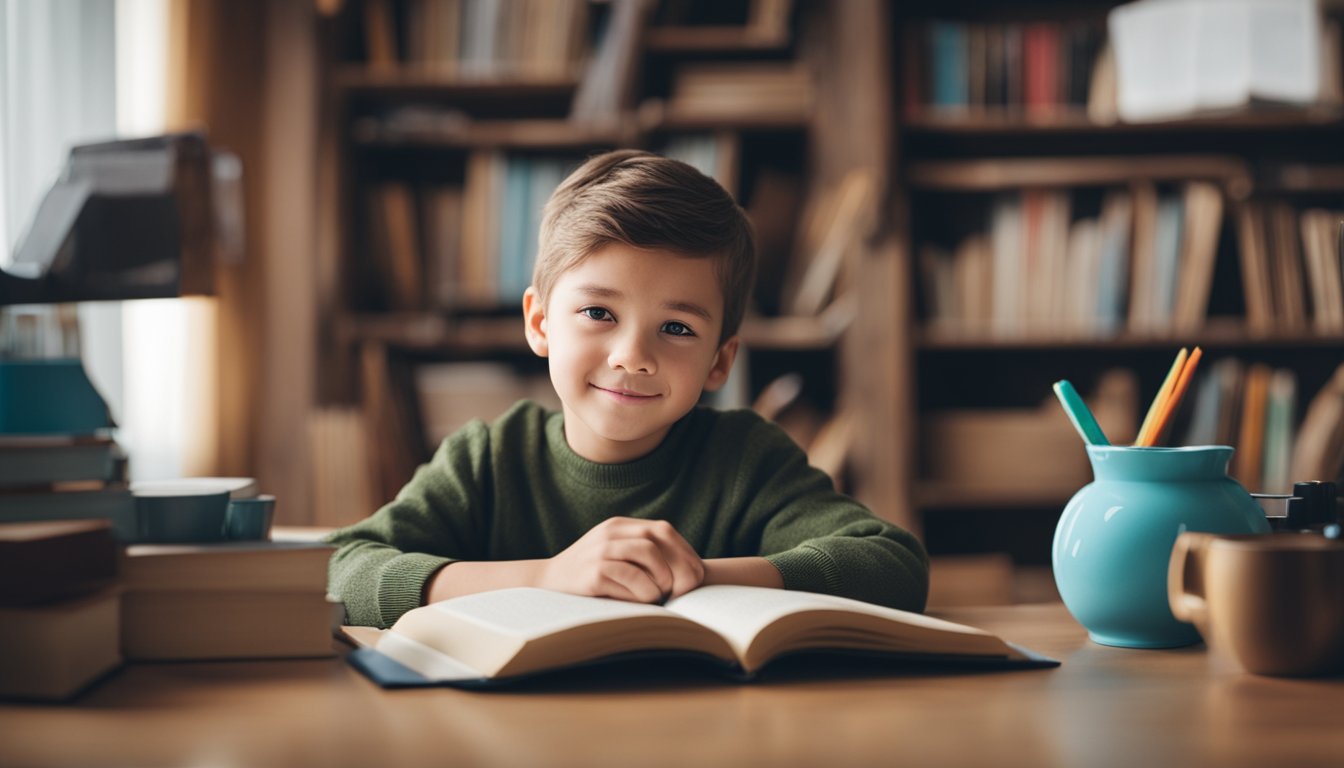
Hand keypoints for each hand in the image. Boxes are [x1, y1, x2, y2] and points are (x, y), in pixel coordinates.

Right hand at [538, 517, 704, 602]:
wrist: (545, 587)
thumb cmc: (589, 579)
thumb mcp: (615, 557)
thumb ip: (643, 557)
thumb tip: (688, 575)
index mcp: (619, 526)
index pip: (663, 530)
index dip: (684, 552)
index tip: (694, 576)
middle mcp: (610, 532)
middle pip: (658, 538)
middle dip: (679, 566)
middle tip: (681, 591)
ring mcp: (600, 550)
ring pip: (648, 554)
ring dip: (662, 579)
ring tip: (659, 596)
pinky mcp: (592, 572)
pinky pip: (630, 577)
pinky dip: (644, 591)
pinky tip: (643, 603)